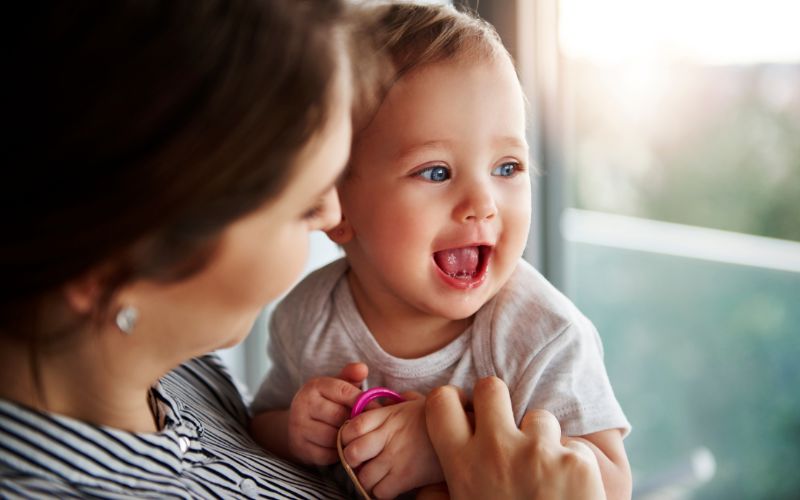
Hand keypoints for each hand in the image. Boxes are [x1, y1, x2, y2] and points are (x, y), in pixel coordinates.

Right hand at [286, 362, 366, 464]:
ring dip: (346, 438)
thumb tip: (362, 368)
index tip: (377, 408)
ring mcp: (298, 427)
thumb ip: (351, 376)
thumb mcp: (337, 387)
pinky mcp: (300, 448)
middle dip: (354, 421)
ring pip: (332, 436)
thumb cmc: (327, 403)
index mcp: (314, 386)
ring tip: (354, 435)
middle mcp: (302, 405)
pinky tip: (342, 446)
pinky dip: (338, 452)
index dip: (362, 401)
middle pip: (339, 416)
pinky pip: (327, 454)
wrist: (299, 425)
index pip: (344, 391)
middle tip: (366, 426)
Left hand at [340, 392, 443, 497]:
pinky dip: (381, 492)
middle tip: (362, 462)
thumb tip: (377, 404)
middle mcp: (388, 436)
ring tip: (376, 476)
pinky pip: (380, 492)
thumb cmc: (436, 418)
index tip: (353, 441)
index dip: (346, 437)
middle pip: (351, 454)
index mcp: (388, 416)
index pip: (351, 427)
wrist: (464, 429)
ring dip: (366, 479)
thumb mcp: (413, 403)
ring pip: (363, 477)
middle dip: (352, 461)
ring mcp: (396, 458)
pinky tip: (389, 485)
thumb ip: (391, 404)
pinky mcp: (406, 477)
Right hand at [425, 377, 605, 499]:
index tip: (464, 414)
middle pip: (491, 388)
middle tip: (506, 427)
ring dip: (542, 439)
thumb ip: (443, 495)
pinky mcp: (576, 460)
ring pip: (538, 417)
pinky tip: (568, 490)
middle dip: (497, 402)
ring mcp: (538, 451)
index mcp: (462, 464)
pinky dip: (572, 463)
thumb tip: (424, 487)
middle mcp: (496, 449)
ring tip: (544, 475)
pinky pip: (571, 445)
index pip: (441, 401)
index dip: (452, 402)